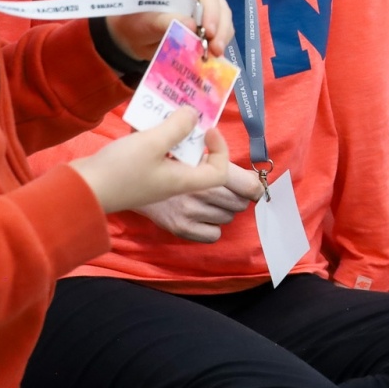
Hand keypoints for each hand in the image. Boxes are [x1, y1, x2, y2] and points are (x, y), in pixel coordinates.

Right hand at [68, 107, 230, 213]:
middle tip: (183, 111)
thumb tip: (195, 115)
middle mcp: (171, 181)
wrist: (79, 190)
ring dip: (169, 131)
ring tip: (162, 109)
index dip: (221, 150)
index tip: (207, 130)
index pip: (219, 173)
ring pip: (171, 152)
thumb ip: (177, 127)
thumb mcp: (153, 142)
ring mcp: (152, 178)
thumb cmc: (120, 169)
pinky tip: (139, 120)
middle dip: (191, 133)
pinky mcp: (135, 172)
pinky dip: (150, 136)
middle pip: (195, 159)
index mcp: (182, 180)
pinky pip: (152, 152)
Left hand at [106, 0, 234, 59]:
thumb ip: (167, 21)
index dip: (210, 7)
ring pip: (224, 21)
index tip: (208, 31)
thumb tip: (192, 26)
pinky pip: (220, 35)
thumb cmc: (137, 20)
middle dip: (221, 26)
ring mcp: (207, 13)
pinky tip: (214, 58)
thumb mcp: (148, 20)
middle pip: (220, 5)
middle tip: (215, 48)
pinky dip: (219, 46)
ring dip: (223, 38)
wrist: (132, 37)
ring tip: (215, 55)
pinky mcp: (208, 30)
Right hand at [134, 162, 265, 242]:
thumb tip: (254, 176)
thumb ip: (223, 162)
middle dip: (236, 196)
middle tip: (223, 189)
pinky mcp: (181, 228)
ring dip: (223, 210)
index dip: (254, 186)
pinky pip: (214, 235)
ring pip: (228, 218)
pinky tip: (202, 215)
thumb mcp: (196, 152)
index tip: (250, 184)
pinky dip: (212, 227)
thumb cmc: (169, 161)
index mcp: (208, 171)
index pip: (249, 186)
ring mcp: (190, 213)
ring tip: (208, 200)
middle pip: (241, 204)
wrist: (133, 176)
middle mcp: (201, 193)